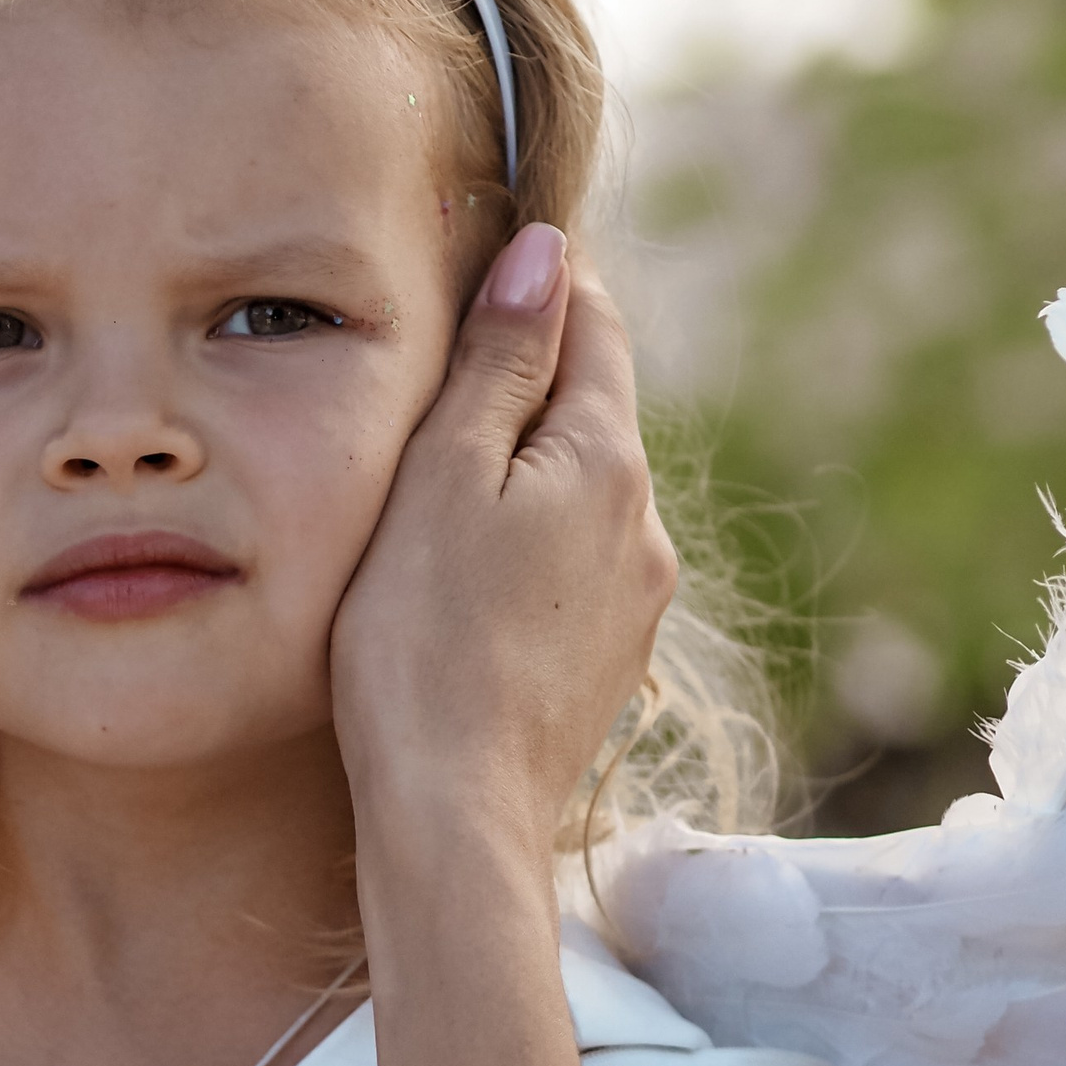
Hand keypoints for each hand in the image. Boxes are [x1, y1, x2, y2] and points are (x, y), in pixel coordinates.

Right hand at [333, 228, 676, 874]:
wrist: (455, 813)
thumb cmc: (420, 639)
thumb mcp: (442, 476)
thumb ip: (500, 362)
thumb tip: (546, 253)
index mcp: (608, 459)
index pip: (594, 323)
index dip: (539, 285)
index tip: (477, 271)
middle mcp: (644, 520)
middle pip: (590, 407)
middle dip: (524, 383)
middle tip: (430, 384)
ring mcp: (637, 595)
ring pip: (580, 489)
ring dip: (522, 470)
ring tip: (432, 494)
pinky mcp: (611, 654)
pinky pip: (573, 560)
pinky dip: (525, 541)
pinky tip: (462, 579)